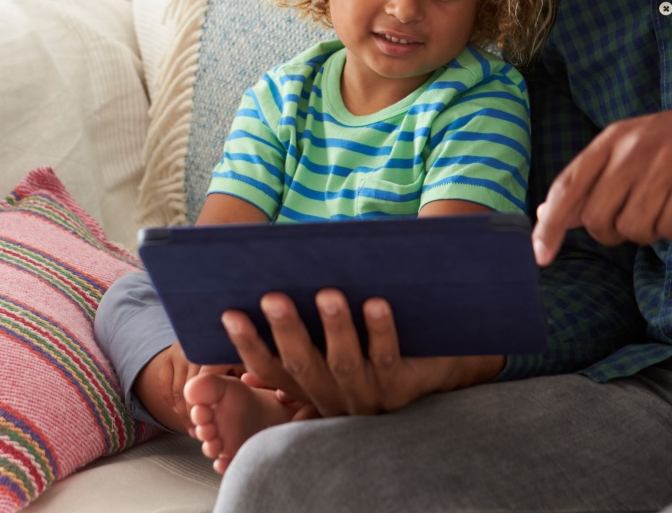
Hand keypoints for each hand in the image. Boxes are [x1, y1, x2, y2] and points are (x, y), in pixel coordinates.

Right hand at [136, 342, 239, 432]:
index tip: (211, 425)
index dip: (206, 405)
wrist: (214, 332)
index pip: (206, 382)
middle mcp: (195, 350)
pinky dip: (171, 402)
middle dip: (194, 415)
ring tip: (192, 429)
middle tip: (200, 434)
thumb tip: (249, 386)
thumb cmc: (236, 352)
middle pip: (190, 391)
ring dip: (182, 414)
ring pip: (177, 391)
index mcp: (215, 350)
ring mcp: (179, 352)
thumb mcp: (247, 361)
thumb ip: (251, 375)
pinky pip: (164, 385)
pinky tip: (180, 413)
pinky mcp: (168, 356)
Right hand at [220, 289, 502, 416]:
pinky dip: (380, 331)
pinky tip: (377, 303)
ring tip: (328, 293)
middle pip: (303, 366)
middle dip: (286, 330)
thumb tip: (268, 274)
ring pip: (343, 365)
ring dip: (333, 328)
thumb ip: (307, 313)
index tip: (229, 312)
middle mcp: (334, 396)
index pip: (271, 367)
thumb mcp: (338, 329)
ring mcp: (368, 396)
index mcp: (311, 384)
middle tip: (273, 296)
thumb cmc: (378, 334)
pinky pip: (387, 359)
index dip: (247, 344)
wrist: (442, 360)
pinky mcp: (402, 390)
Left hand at [531, 98, 671, 261]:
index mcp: (613, 139)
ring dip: (649, 231)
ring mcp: (666, 163)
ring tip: (667, 207)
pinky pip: (670, 229)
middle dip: (613, 233)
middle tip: (637, 218)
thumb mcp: (633, 148)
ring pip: (634, 229)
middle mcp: (634, 148)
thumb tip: (548, 215)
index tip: (540, 255)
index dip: (550, 225)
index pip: (568, 186)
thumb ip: (594, 180)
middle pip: (598, 219)